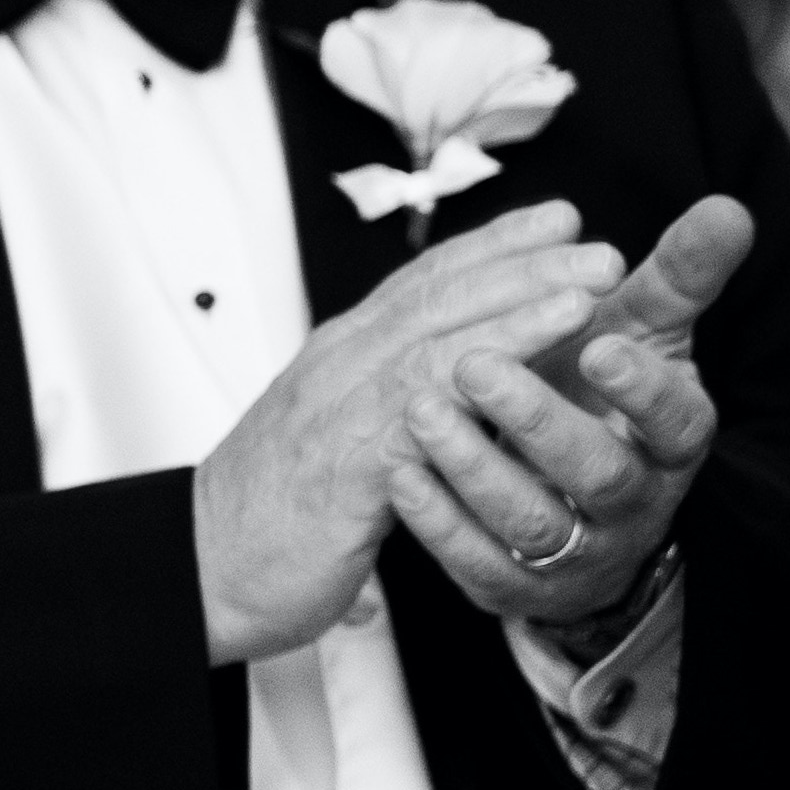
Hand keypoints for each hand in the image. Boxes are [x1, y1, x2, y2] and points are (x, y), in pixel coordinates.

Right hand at [193, 201, 620, 662]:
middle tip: (592, 240)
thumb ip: (379, 402)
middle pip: (436, 296)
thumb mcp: (328, 438)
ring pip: (436, 339)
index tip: (554, 221)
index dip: (490, 246)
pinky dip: (482, 382)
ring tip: (587, 287)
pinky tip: (528, 378)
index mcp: (336, 359)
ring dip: (518, 307)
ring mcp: (339, 411)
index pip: (420, 284)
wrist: (197, 569)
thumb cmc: (265, 516)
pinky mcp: (348, 467)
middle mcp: (338, 368)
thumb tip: (441, 392)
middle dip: (520, 260)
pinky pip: (424, 414)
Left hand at [386, 193, 749, 632]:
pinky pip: (474, 559)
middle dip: (538, 419)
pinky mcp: (510, 582)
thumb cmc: (600, 393)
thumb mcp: (641, 335)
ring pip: (530, 518)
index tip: (600, 343)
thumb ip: (675, 277)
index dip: (642, 387)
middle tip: (475, 365)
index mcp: (671, 438)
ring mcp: (571, 548)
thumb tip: (726, 208)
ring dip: (474, 465)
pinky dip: (435, 519)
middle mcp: (630, 499)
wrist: (574, 499)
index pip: (674, 419)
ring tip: (421, 410)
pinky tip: (397, 469)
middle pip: (596, 471)